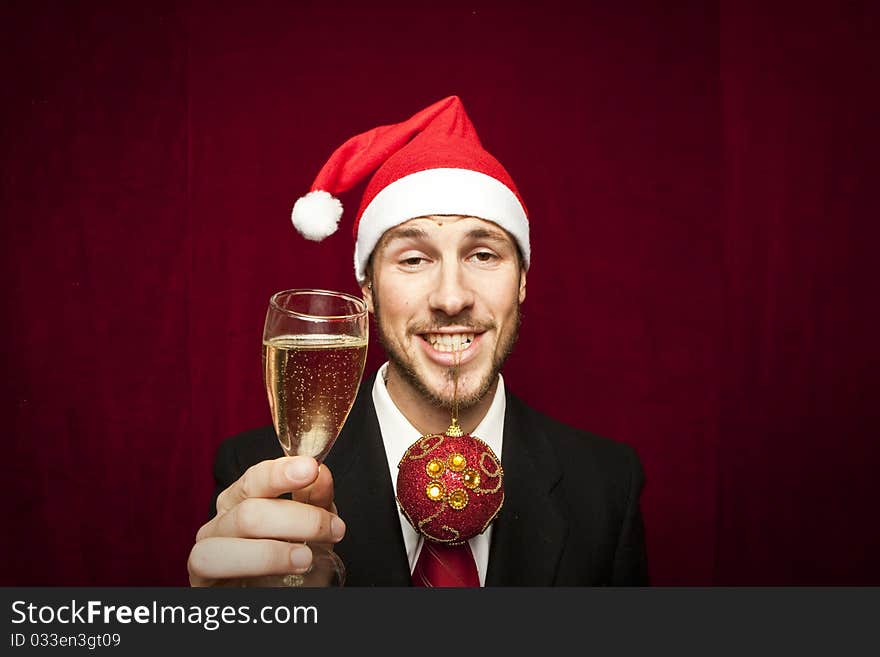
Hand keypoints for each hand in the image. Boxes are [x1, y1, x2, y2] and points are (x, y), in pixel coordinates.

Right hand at [187, 456, 345, 586]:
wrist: (265, 603)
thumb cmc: (281, 562)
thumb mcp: (305, 528)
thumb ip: (314, 501)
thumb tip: (322, 475)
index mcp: (241, 501)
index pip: (256, 478)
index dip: (282, 472)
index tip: (311, 469)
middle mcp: (220, 520)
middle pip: (251, 510)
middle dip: (298, 518)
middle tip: (332, 529)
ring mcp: (207, 548)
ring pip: (234, 534)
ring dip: (275, 547)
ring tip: (305, 558)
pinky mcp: (200, 577)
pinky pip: (212, 563)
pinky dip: (255, 563)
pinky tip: (284, 570)